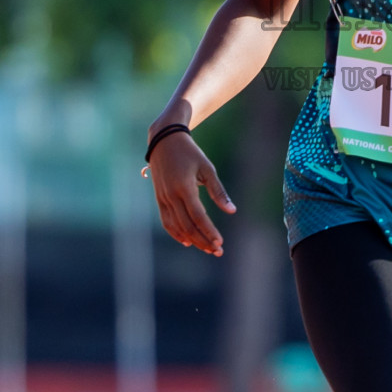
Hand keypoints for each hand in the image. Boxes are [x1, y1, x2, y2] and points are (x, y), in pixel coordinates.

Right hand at [147, 132, 235, 255]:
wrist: (165, 141)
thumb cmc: (190, 153)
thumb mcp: (207, 168)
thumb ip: (218, 191)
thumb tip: (232, 211)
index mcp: (184, 187)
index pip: (198, 216)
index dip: (209, 231)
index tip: (220, 242)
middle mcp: (171, 196)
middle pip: (187, 226)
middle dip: (203, 240)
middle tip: (217, 251)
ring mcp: (163, 198)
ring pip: (176, 226)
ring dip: (192, 240)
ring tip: (207, 248)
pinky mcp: (159, 198)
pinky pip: (166, 221)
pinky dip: (176, 233)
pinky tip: (188, 241)